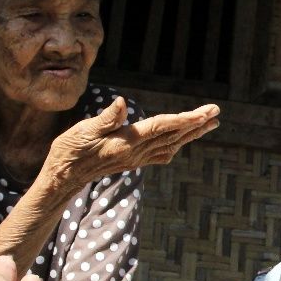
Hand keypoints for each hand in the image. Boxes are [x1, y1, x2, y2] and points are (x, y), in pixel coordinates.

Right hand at [45, 97, 219, 188]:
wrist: (64, 177)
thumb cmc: (69, 151)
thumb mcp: (82, 131)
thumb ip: (105, 118)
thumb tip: (121, 103)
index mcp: (127, 143)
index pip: (162, 127)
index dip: (184, 119)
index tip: (204, 113)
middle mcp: (136, 153)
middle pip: (173, 135)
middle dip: (196, 123)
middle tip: (216, 112)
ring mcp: (136, 159)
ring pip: (171, 144)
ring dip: (191, 133)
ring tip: (210, 123)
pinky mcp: (133, 162)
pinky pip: (161, 154)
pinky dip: (176, 145)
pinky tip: (183, 141)